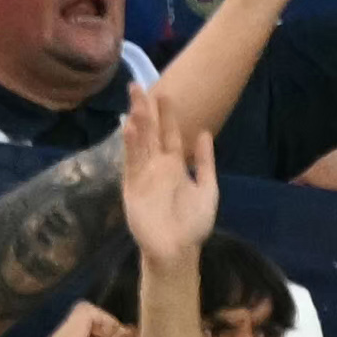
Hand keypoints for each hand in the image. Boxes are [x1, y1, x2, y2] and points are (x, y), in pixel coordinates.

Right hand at [117, 80, 220, 260]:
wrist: (179, 251)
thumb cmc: (194, 224)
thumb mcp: (207, 189)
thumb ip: (205, 162)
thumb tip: (205, 132)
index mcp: (175, 165)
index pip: (169, 134)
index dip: (167, 115)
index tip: (163, 92)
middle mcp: (157, 166)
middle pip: (150, 132)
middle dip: (145, 110)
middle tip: (138, 86)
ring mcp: (143, 175)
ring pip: (139, 143)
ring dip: (136, 122)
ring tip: (135, 100)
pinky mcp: (132, 188)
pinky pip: (131, 163)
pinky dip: (130, 146)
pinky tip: (128, 128)